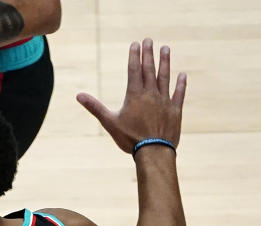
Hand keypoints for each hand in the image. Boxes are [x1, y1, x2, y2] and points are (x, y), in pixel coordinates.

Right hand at [77, 38, 186, 153]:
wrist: (153, 151)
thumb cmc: (129, 138)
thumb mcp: (109, 122)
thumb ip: (95, 107)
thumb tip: (78, 96)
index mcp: (135, 96)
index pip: (134, 71)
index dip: (134, 56)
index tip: (135, 44)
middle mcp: (151, 94)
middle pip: (149, 70)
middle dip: (149, 54)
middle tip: (149, 40)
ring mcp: (164, 101)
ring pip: (165, 77)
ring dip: (165, 62)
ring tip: (165, 49)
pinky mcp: (175, 110)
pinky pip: (179, 94)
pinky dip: (180, 84)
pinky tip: (182, 75)